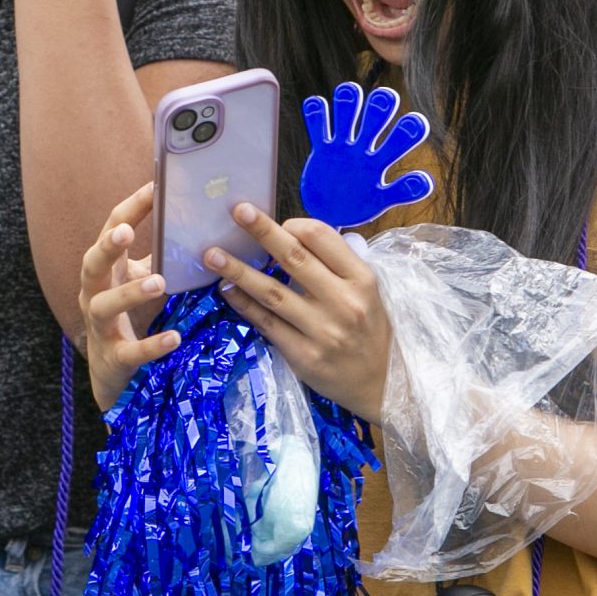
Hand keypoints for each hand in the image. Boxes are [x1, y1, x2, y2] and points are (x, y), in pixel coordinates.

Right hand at [80, 181, 181, 409]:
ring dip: (129, 293)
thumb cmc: (127, 314)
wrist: (111, 371)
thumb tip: (193, 218)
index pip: (112, 230)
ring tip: (158, 283)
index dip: (131, 209)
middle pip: (92, 264)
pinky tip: (174, 338)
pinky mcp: (114, 357)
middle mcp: (95, 293)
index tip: (154, 185)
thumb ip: (157, 252)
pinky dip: (152, 344)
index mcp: (105, 269)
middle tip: (126, 230)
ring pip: (105, 306)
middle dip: (107, 246)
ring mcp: (101, 326)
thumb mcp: (138, 278)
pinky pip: (131, 351)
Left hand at [204, 205, 391, 419]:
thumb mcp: (369, 292)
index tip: (279, 225)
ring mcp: (322, 331)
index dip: (295, 225)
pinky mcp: (303, 356)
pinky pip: (267, 324)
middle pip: (294, 258)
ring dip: (239, 271)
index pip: (322, 238)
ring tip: (211, 254)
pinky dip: (244, 305)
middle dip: (262, 232)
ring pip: (273, 293)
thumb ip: (336, 266)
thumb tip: (293, 237)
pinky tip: (226, 290)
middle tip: (237, 210)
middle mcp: (342, 301)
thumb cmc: (372, 331)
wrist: (385, 384)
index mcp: (361, 278)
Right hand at [297, 83, 431, 231]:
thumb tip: (426, 181)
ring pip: (347, 114)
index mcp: (381, 160)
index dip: (409, 127)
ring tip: (350, 92)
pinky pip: (319, 125)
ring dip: (349, 101)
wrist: (329, 213)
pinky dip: (316, 113)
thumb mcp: (380, 200)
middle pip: (375, 117)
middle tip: (385, 98)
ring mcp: (342, 146)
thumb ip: (402, 191)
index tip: (414, 121)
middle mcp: (364, 147)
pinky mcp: (322, 148)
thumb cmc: (358, 204)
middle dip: (381, 105)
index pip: (400, 137)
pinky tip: (317, 103)